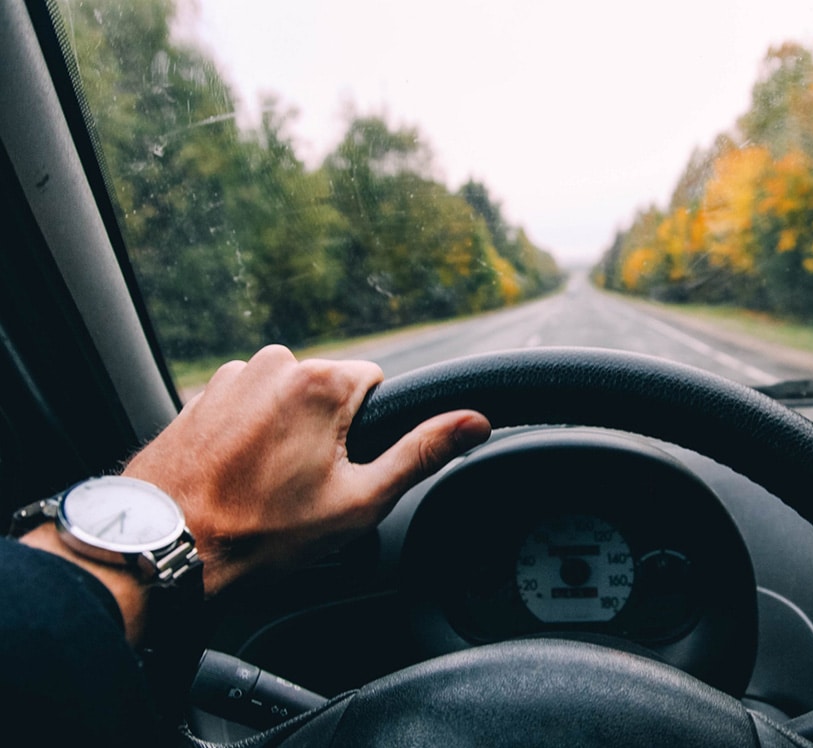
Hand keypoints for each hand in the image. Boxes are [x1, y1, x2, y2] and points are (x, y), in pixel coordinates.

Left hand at [123, 345, 489, 595]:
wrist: (166, 545)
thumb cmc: (262, 531)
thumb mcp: (359, 501)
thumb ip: (421, 452)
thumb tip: (475, 421)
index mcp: (321, 382)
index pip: (376, 383)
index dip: (368, 430)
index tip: (342, 467)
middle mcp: (275, 363)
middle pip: (329, 391)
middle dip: (326, 431)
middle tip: (302, 486)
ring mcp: (232, 376)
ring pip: (287, 398)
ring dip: (286, 431)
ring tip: (264, 484)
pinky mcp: (201, 393)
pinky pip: (247, 405)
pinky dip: (249, 433)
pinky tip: (237, 474)